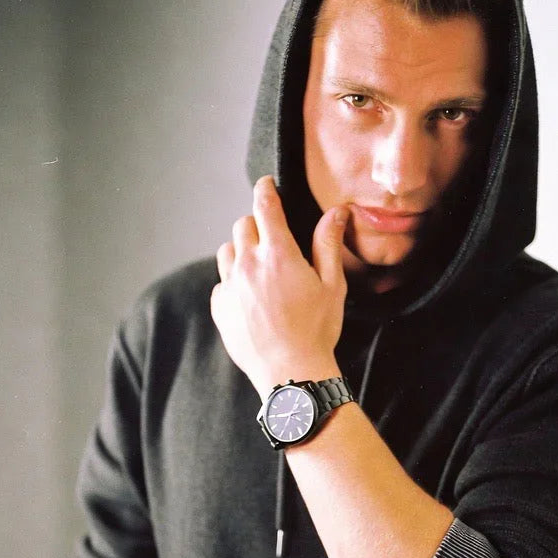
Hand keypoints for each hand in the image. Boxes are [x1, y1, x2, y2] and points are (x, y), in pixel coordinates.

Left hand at [211, 175, 348, 397]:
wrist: (290, 373)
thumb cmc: (316, 330)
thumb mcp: (331, 285)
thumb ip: (328, 244)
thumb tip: (336, 212)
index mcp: (278, 254)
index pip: (265, 206)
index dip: (265, 190)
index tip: (265, 185)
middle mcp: (248, 264)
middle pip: (242, 226)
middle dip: (256, 225)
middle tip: (272, 240)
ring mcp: (230, 286)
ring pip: (227, 251)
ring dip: (240, 251)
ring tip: (258, 268)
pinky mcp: (221, 308)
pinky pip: (221, 283)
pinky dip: (233, 282)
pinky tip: (250, 297)